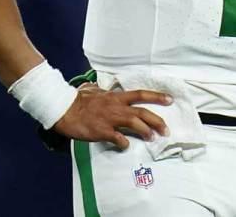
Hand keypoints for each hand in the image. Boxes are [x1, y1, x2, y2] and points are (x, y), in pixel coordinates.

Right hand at [51, 84, 170, 149]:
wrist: (64, 109)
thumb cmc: (79, 100)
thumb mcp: (95, 92)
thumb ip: (105, 92)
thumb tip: (103, 89)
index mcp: (117, 97)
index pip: (141, 95)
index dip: (157, 97)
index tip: (170, 100)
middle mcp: (117, 107)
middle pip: (143, 112)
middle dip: (157, 121)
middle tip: (166, 130)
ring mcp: (111, 119)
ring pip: (135, 124)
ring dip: (146, 132)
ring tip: (152, 138)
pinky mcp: (103, 131)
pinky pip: (118, 138)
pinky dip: (124, 143)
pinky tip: (126, 146)